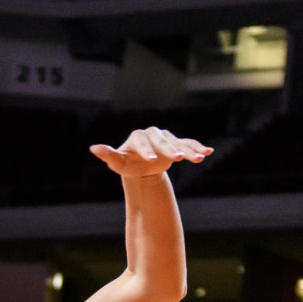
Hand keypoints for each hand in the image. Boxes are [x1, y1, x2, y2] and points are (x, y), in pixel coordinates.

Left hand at [90, 127, 211, 177]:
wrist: (141, 167)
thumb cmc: (127, 164)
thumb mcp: (118, 162)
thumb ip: (108, 155)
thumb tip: (94, 148)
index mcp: (138, 137)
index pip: (143, 142)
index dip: (147, 150)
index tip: (152, 160)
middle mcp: (153, 134)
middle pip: (163, 141)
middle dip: (170, 149)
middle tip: (178, 158)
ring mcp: (167, 138)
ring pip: (178, 142)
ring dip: (188, 150)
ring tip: (199, 158)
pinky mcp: (177, 144)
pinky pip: (188, 144)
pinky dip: (197, 147)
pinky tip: (208, 152)